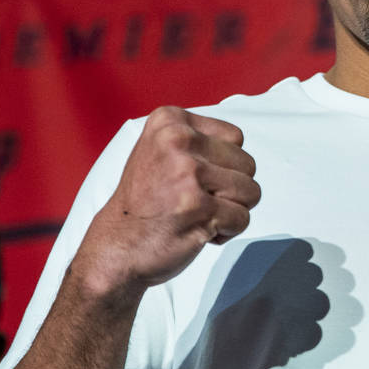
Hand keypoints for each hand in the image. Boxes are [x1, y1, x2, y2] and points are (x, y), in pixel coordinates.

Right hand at [77, 106, 261, 294]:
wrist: (117, 247)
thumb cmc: (146, 203)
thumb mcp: (161, 151)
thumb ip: (199, 141)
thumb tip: (239, 146)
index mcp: (169, 121)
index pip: (235, 137)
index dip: (224, 164)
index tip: (193, 179)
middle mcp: (177, 140)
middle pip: (247, 164)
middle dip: (231, 189)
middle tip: (196, 201)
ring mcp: (187, 173)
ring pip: (251, 191)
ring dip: (231, 210)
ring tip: (199, 214)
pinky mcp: (197, 207)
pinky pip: (242, 217)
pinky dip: (227, 231)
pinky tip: (198, 230)